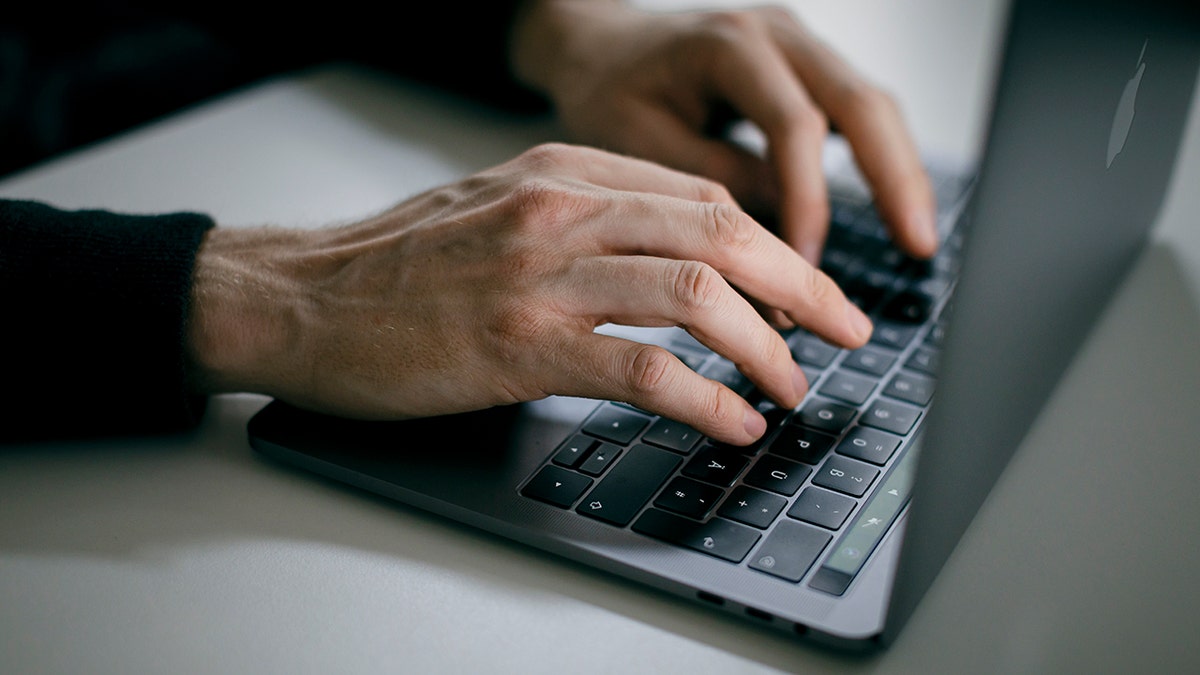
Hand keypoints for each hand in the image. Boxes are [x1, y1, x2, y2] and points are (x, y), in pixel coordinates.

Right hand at [186, 143, 871, 444]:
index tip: (809, 290)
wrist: (296, 298)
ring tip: (794, 387)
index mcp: (561, 174)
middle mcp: (562, 211)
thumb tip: (673, 256)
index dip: (774, 246)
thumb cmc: (392, 267)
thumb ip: (583, 220)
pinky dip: (705, 397)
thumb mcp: (496, 212)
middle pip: (722, 231)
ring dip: (767, 346)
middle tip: (845, 330)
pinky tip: (731, 420)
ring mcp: (542, 275)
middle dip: (802, 287)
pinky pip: (643, 367)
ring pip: (697, 292)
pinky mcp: (519, 343)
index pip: (701, 196)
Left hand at [510, 0, 938, 263]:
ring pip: (872, 104)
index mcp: (729, 46)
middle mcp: (776, 34)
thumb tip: (779, 249)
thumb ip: (710, 186)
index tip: (806, 266)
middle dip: (895, 180)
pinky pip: (857, 110)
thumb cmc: (609, 93)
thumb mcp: (640, 145)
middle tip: (918, 247)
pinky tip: (896, 209)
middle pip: (861, 103)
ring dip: (901, 171)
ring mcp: (798, 45)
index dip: (809, 200)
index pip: (794, 124)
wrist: (601, 45)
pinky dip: (880, 159)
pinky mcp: (805, 67)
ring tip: (918, 239)